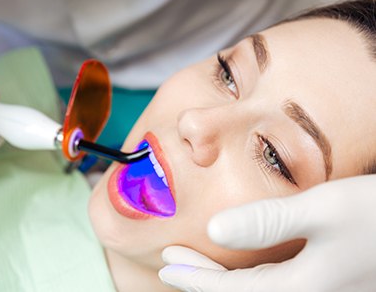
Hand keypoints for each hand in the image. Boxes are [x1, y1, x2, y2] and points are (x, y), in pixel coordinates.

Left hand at [159, 175, 375, 291]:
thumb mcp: (324, 210)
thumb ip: (267, 222)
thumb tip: (214, 230)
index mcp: (303, 289)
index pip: (233, 291)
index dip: (196, 279)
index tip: (166, 265)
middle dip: (202, 280)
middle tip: (169, 262)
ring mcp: (321, 291)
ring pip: (257, 291)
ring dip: (222, 278)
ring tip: (193, 263)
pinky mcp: (327, 282)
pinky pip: (275, 283)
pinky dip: (248, 275)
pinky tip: (237, 260)